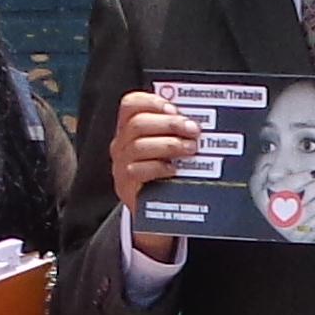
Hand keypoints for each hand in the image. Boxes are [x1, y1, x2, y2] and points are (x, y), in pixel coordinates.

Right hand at [109, 87, 200, 262]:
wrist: (154, 213)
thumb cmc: (164, 175)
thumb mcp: (166, 148)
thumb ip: (173, 131)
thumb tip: (193, 118)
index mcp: (129, 129)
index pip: (131, 104)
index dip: (152, 102)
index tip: (174, 108)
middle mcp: (121, 144)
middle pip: (137, 124)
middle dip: (169, 123)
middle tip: (193, 130)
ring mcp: (121, 165)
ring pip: (138, 146)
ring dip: (168, 144)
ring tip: (189, 149)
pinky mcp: (125, 185)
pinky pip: (137, 171)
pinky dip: (159, 167)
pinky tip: (174, 170)